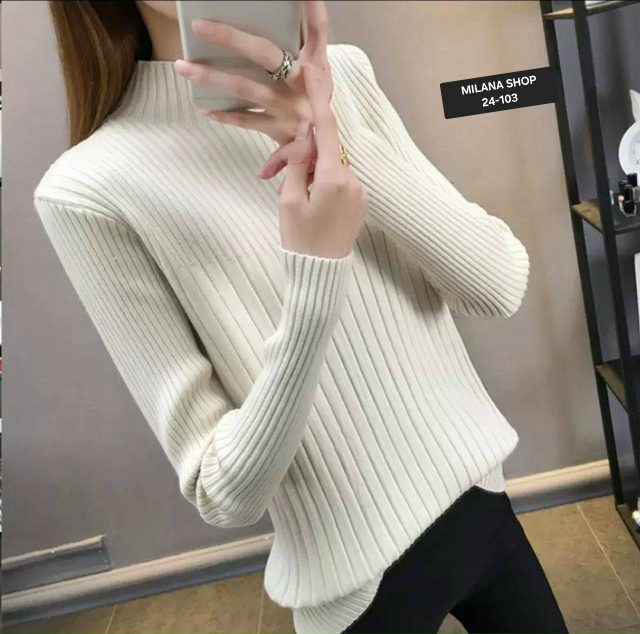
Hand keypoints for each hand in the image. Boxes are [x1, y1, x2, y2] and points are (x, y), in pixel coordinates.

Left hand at [174, 0, 331, 156]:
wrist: (324, 148)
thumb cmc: (315, 103)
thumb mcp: (320, 75)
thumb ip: (304, 46)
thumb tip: (295, 8)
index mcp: (315, 65)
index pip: (317, 30)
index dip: (311, 9)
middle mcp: (302, 84)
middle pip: (266, 54)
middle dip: (232, 38)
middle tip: (200, 25)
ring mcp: (287, 108)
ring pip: (246, 88)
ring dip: (213, 77)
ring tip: (183, 66)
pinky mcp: (277, 129)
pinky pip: (246, 120)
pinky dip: (225, 115)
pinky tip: (205, 108)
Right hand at [278, 66, 367, 258]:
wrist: (321, 273)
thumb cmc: (300, 240)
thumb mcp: (288, 200)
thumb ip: (298, 161)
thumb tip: (305, 130)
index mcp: (334, 178)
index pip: (326, 128)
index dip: (318, 98)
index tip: (312, 71)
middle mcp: (353, 180)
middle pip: (323, 150)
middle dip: (298, 156)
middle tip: (269, 173)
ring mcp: (359, 191)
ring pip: (329, 167)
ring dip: (307, 173)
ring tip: (288, 196)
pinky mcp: (360, 201)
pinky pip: (338, 181)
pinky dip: (320, 184)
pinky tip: (306, 201)